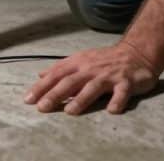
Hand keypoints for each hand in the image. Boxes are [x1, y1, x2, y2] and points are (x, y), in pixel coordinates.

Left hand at [24, 42, 158, 114]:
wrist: (135, 53)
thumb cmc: (104, 60)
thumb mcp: (80, 60)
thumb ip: (61, 68)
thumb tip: (40, 75)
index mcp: (78, 63)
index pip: (56, 74)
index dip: (41, 86)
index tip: (28, 99)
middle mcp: (91, 68)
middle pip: (70, 81)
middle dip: (55, 94)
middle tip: (42, 107)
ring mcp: (109, 75)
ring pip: (93, 87)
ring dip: (81, 99)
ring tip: (70, 112)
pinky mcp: (127, 82)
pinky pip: (122, 92)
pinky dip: (117, 101)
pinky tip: (112, 110)